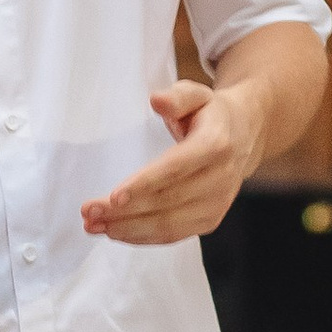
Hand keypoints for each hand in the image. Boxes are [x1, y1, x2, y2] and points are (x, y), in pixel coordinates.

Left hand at [83, 79, 268, 247]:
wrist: (243, 136)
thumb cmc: (210, 114)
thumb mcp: (197, 94)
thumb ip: (177, 97)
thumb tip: (157, 100)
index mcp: (216, 144)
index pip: (177, 168)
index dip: (145, 184)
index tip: (114, 196)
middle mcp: (220, 178)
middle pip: (167, 201)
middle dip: (124, 211)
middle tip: (88, 212)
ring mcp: (217, 203)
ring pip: (169, 224)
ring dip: (128, 229)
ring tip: (94, 226)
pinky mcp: (211, 219)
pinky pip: (174, 234)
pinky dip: (142, 237)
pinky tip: (116, 232)